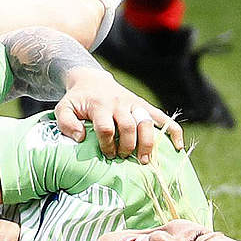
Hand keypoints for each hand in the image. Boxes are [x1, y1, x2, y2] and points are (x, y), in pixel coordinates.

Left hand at [54, 69, 184, 162]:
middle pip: (129, 127)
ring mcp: (134, 104)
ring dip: (148, 143)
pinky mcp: (144, 106)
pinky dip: (173, 131)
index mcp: (100, 105)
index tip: (106, 154)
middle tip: (124, 158)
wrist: (91, 80)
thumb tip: (80, 139)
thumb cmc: (77, 100)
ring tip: (145, 160)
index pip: (106, 128)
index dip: (107, 144)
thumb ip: (65, 122)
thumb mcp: (63, 108)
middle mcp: (119, 103)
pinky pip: (162, 117)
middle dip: (128, 146)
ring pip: (147, 123)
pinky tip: (177, 147)